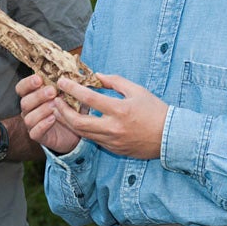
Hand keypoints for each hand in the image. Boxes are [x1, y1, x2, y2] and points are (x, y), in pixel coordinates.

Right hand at [16, 74, 80, 153]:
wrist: (74, 131)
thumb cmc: (69, 109)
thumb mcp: (70, 95)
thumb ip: (67, 86)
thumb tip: (70, 77)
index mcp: (32, 95)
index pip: (22, 88)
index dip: (28, 83)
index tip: (39, 79)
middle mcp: (29, 109)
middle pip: (24, 102)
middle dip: (38, 95)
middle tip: (52, 91)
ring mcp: (32, 123)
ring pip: (28, 117)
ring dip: (42, 110)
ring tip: (55, 106)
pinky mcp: (38, 136)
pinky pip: (35, 132)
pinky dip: (43, 125)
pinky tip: (53, 119)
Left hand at [54, 73, 168, 159]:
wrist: (171, 137)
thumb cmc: (155, 110)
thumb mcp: (136, 90)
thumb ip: (114, 81)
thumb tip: (95, 75)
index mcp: (120, 110)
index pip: (89, 98)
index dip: (72, 89)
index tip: (62, 81)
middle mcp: (114, 128)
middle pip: (79, 122)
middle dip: (63, 111)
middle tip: (55, 100)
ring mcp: (113, 142)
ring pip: (83, 134)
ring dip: (69, 121)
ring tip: (60, 110)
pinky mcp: (115, 149)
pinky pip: (94, 140)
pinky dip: (83, 130)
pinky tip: (77, 121)